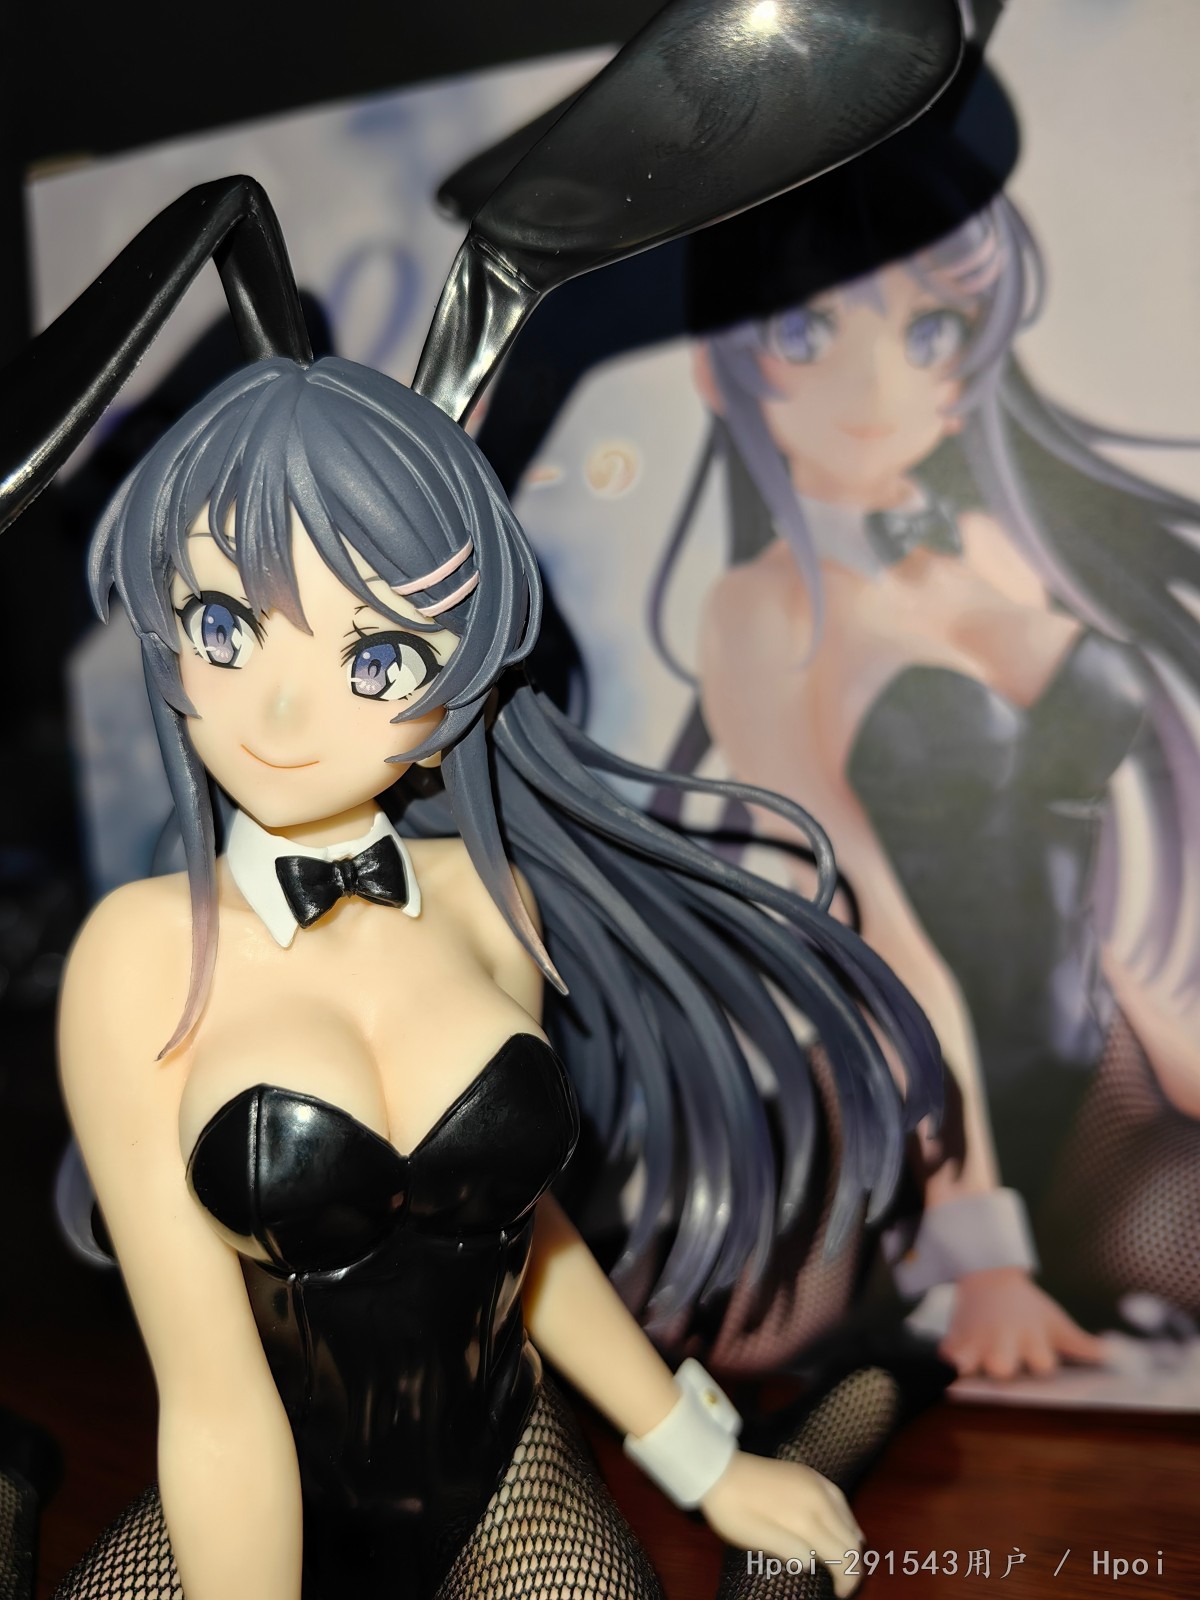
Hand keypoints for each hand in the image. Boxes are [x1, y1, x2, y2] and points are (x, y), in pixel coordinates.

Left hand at [700, 1449, 863, 1597]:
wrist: (719, 1470)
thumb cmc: (734, 1510)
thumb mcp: (756, 1539)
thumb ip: (789, 1553)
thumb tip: (813, 1564)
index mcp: (806, 1520)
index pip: (843, 1556)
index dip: (847, 1580)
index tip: (838, 1594)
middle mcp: (819, 1500)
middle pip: (850, 1539)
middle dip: (852, 1565)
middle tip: (840, 1584)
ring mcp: (816, 1483)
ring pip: (848, 1519)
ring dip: (850, 1543)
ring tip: (842, 1563)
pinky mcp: (810, 1475)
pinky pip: (841, 1500)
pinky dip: (847, 1519)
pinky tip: (844, 1527)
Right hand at [940, 1267, 1107, 1377]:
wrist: (989, 1275)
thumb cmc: (1027, 1307)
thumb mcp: (1054, 1322)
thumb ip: (1081, 1345)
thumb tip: (1115, 1357)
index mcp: (1030, 1335)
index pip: (1042, 1362)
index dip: (1042, 1363)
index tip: (1041, 1357)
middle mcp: (1003, 1339)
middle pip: (1002, 1364)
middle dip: (1001, 1365)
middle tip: (1000, 1364)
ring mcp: (976, 1338)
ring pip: (968, 1359)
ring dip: (967, 1363)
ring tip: (966, 1366)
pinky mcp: (954, 1335)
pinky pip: (946, 1351)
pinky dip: (947, 1355)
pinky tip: (951, 1356)